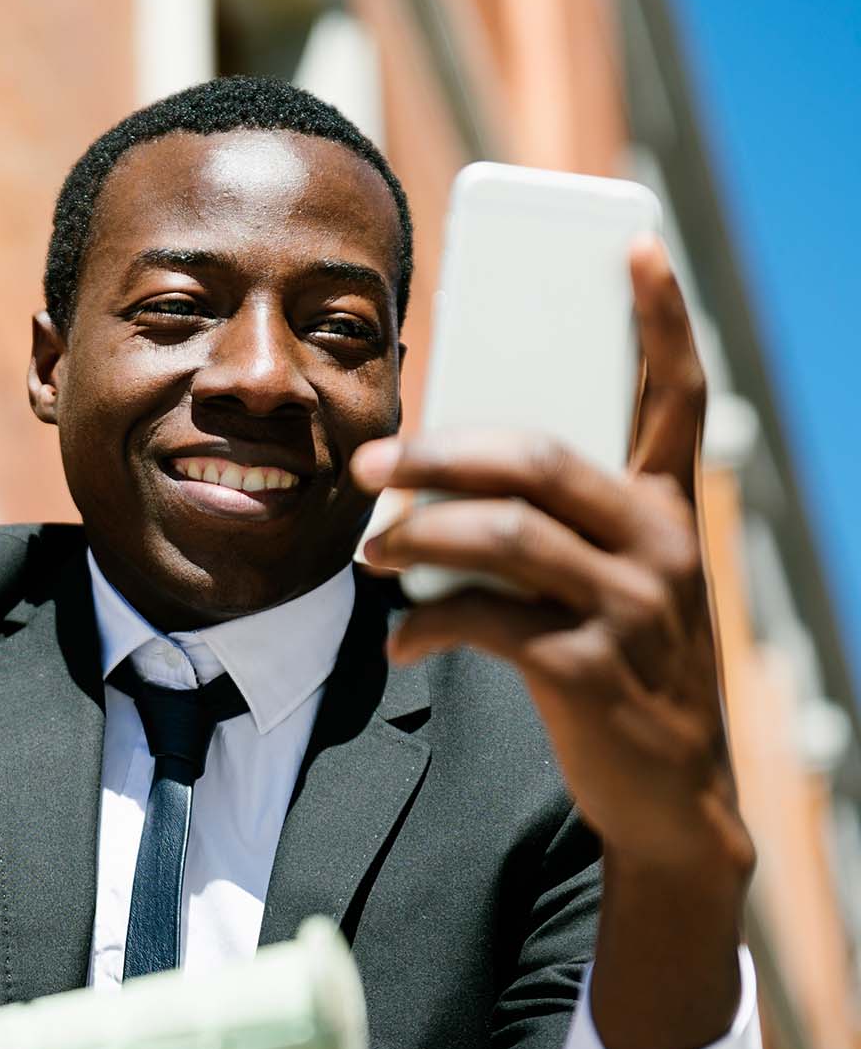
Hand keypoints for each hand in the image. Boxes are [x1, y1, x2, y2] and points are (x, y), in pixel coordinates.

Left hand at [351, 236, 750, 1048]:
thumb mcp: (607, 588)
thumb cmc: (615, 672)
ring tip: (371, 551)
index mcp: (668, 512)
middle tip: (371, 457)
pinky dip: (429, 626)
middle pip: (542, 457)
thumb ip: (551, 528)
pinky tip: (405, 641)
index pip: (678, 396)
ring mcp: (633, 609)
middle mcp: (663, 546)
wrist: (669, 801)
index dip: (660, 319)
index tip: (634, 246)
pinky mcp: (592, 672)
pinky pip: (488, 622)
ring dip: (419, 535)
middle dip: (443, 449)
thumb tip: (434, 478)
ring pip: (505, 534)